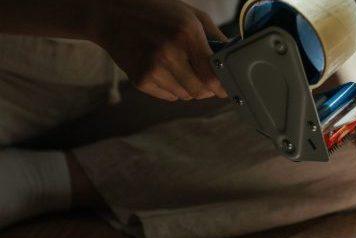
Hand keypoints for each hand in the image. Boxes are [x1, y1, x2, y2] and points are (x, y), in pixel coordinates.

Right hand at [95, 0, 227, 100]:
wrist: (112, 13)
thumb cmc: (157, 12)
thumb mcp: (191, 15)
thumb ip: (215, 37)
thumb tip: (233, 57)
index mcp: (186, 34)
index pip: (213, 75)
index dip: (223, 86)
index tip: (227, 88)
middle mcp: (169, 53)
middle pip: (201, 91)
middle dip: (208, 89)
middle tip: (207, 80)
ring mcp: (153, 68)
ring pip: (186, 96)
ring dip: (190, 88)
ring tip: (183, 70)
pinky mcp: (140, 79)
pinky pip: (169, 96)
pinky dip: (173, 89)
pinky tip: (166, 71)